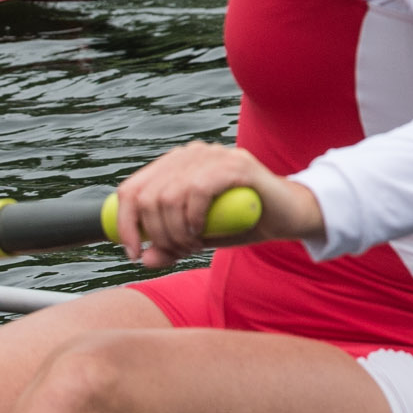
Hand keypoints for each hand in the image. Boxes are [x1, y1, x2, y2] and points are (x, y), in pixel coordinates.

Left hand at [111, 141, 322, 269]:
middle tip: (177, 251)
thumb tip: (144, 259)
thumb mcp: (198, 238)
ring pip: (169, 196)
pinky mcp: (237, 164)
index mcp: (175, 164)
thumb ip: (170, 246)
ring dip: (175, 232)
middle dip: (156, 234)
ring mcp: (215, 155)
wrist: (288, 216)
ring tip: (193, 246)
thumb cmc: (240, 222)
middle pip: (148, 196)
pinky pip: (198, 190)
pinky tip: (201, 232)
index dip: (124, 223)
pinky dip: (193, 218)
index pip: (130, 189)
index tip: (134, 253)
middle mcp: (192, 153)